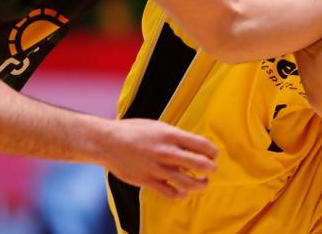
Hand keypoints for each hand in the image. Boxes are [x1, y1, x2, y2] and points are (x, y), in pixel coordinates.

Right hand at [101, 118, 216, 199]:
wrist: (108, 142)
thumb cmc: (133, 131)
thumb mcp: (158, 127)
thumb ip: (176, 136)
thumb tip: (193, 145)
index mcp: (171, 135)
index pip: (202, 145)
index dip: (212, 152)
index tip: (213, 155)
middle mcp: (167, 152)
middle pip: (200, 164)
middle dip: (211, 168)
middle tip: (211, 169)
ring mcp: (157, 168)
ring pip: (188, 182)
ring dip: (200, 185)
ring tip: (202, 183)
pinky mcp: (147, 181)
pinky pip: (170, 193)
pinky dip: (181, 194)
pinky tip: (183, 191)